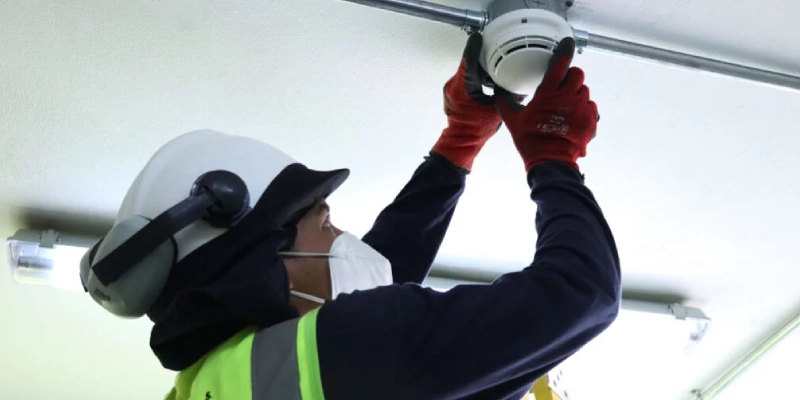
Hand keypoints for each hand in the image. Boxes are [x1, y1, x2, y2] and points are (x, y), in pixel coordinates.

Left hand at [431, 33, 501, 171]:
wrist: (460, 143)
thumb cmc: (476, 130)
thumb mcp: (496, 111)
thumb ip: (506, 96)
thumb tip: (519, 89)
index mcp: (464, 87)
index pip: (468, 61)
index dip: (474, 48)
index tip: (479, 37)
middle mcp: (454, 86)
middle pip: (467, 65)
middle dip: (480, 57)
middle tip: (494, 50)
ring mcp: (451, 90)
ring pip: (465, 72)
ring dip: (478, 69)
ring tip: (493, 67)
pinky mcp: (452, 94)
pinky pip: (463, 80)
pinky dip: (474, 78)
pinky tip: (486, 81)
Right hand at [496, 37, 598, 171]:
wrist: (550, 161)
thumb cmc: (531, 140)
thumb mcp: (512, 120)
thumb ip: (504, 102)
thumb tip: (498, 90)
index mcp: (548, 93)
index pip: (560, 64)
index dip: (565, 50)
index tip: (567, 43)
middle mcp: (568, 97)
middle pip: (577, 74)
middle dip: (570, 76)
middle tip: (562, 86)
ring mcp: (582, 108)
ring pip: (584, 90)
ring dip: (576, 94)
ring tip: (565, 106)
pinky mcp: (591, 119)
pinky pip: (591, 106)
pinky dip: (583, 109)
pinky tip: (572, 118)